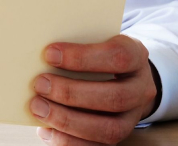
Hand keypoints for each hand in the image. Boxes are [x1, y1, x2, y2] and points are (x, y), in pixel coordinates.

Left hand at [30, 35, 158, 144]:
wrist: (123, 77)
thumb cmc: (99, 56)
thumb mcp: (93, 41)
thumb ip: (73, 45)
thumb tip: (37, 56)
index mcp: (136, 56)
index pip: (118, 56)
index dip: (83, 57)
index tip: (49, 53)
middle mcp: (140, 89)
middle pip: (114, 97)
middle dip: (71, 93)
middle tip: (39, 84)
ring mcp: (132, 117)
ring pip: (109, 129)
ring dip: (67, 120)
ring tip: (37, 107)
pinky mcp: (118, 136)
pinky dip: (69, 141)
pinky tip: (46, 130)